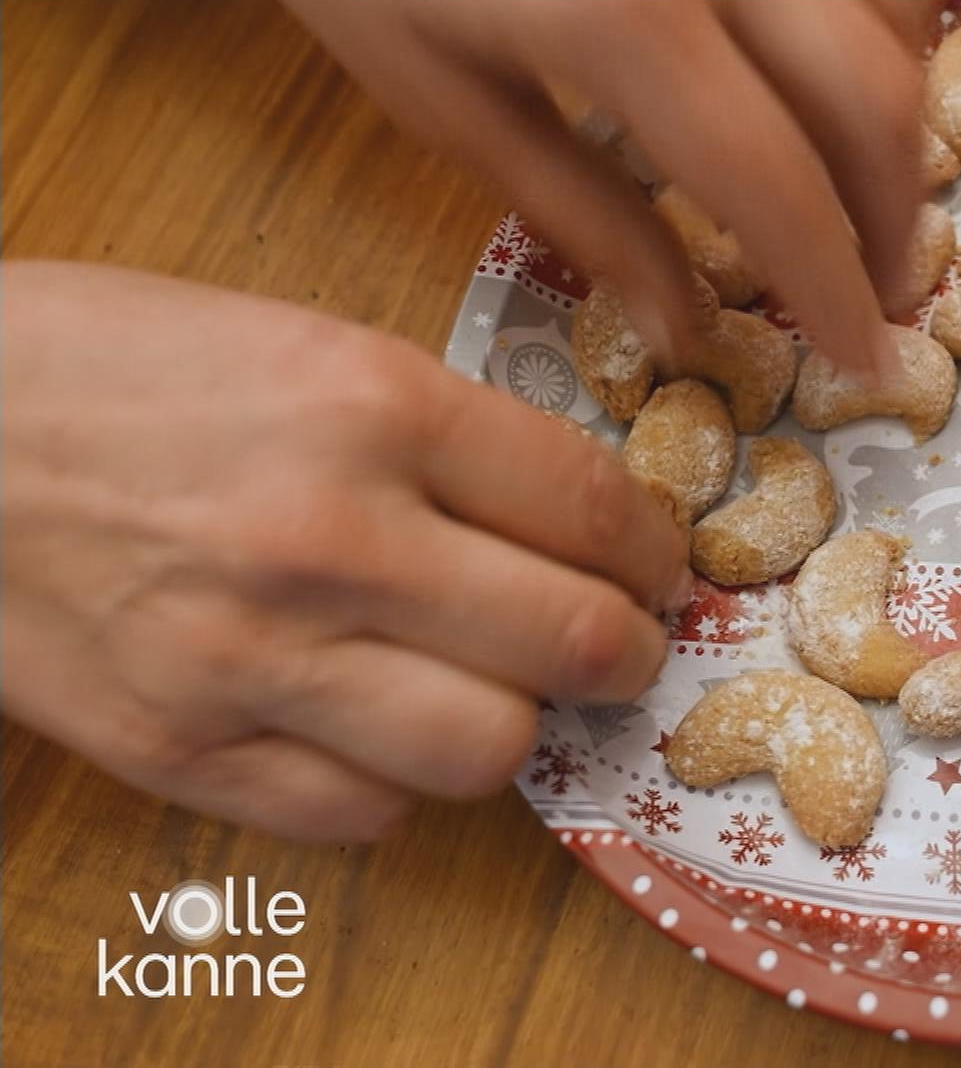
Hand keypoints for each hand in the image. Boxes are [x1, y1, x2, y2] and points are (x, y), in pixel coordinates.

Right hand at [0, 262, 689, 840]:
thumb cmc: (108, 368)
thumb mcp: (299, 342)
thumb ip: (443, 435)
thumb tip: (573, 522)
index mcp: (371, 406)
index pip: (595, 509)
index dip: (654, 550)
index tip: (655, 566)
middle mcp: (329, 539)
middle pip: (571, 643)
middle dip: (625, 651)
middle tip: (617, 644)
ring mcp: (251, 659)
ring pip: (487, 749)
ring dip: (512, 723)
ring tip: (488, 685)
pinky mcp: (180, 751)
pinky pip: (365, 814)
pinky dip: (394, 782)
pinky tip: (371, 724)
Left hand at [280, 0, 935, 377]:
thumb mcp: (443, 99)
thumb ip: (581, 215)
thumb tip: (683, 332)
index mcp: (629, 22)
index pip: (780, 186)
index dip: (834, 287)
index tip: (861, 357)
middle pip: (874, 97)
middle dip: (896, 213)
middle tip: (879, 286)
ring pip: (898, 11)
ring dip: (899, 109)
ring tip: (860, 182)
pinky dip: (881, 23)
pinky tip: (835, 71)